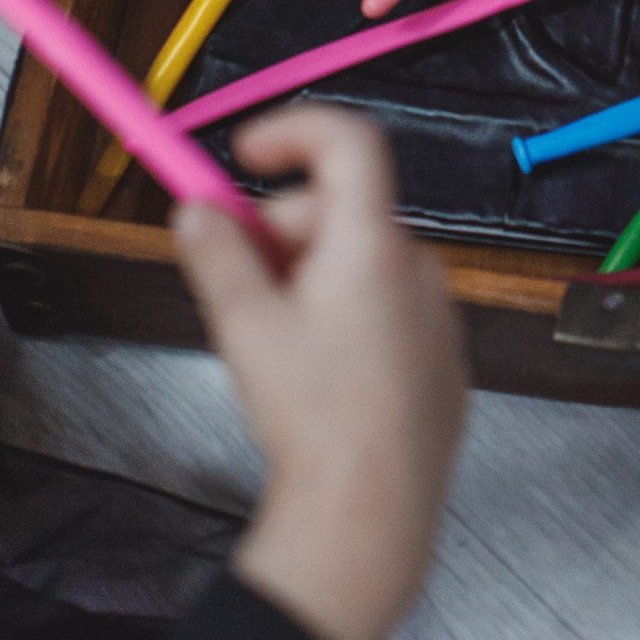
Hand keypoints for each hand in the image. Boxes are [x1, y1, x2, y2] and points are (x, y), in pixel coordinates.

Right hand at [176, 107, 466, 639]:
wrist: (371, 508)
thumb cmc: (316, 420)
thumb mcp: (245, 326)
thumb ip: (218, 255)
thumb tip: (197, 212)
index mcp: (371, 244)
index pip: (348, 140)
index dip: (293, 130)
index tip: (248, 153)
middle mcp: (417, 267)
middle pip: (346, 207)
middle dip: (284, 226)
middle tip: (239, 272)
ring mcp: (438, 314)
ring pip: (366, 261)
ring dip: (315, 272)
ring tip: (277, 336)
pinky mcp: (442, 357)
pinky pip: (391, 307)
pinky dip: (350, 312)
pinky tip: (321, 370)